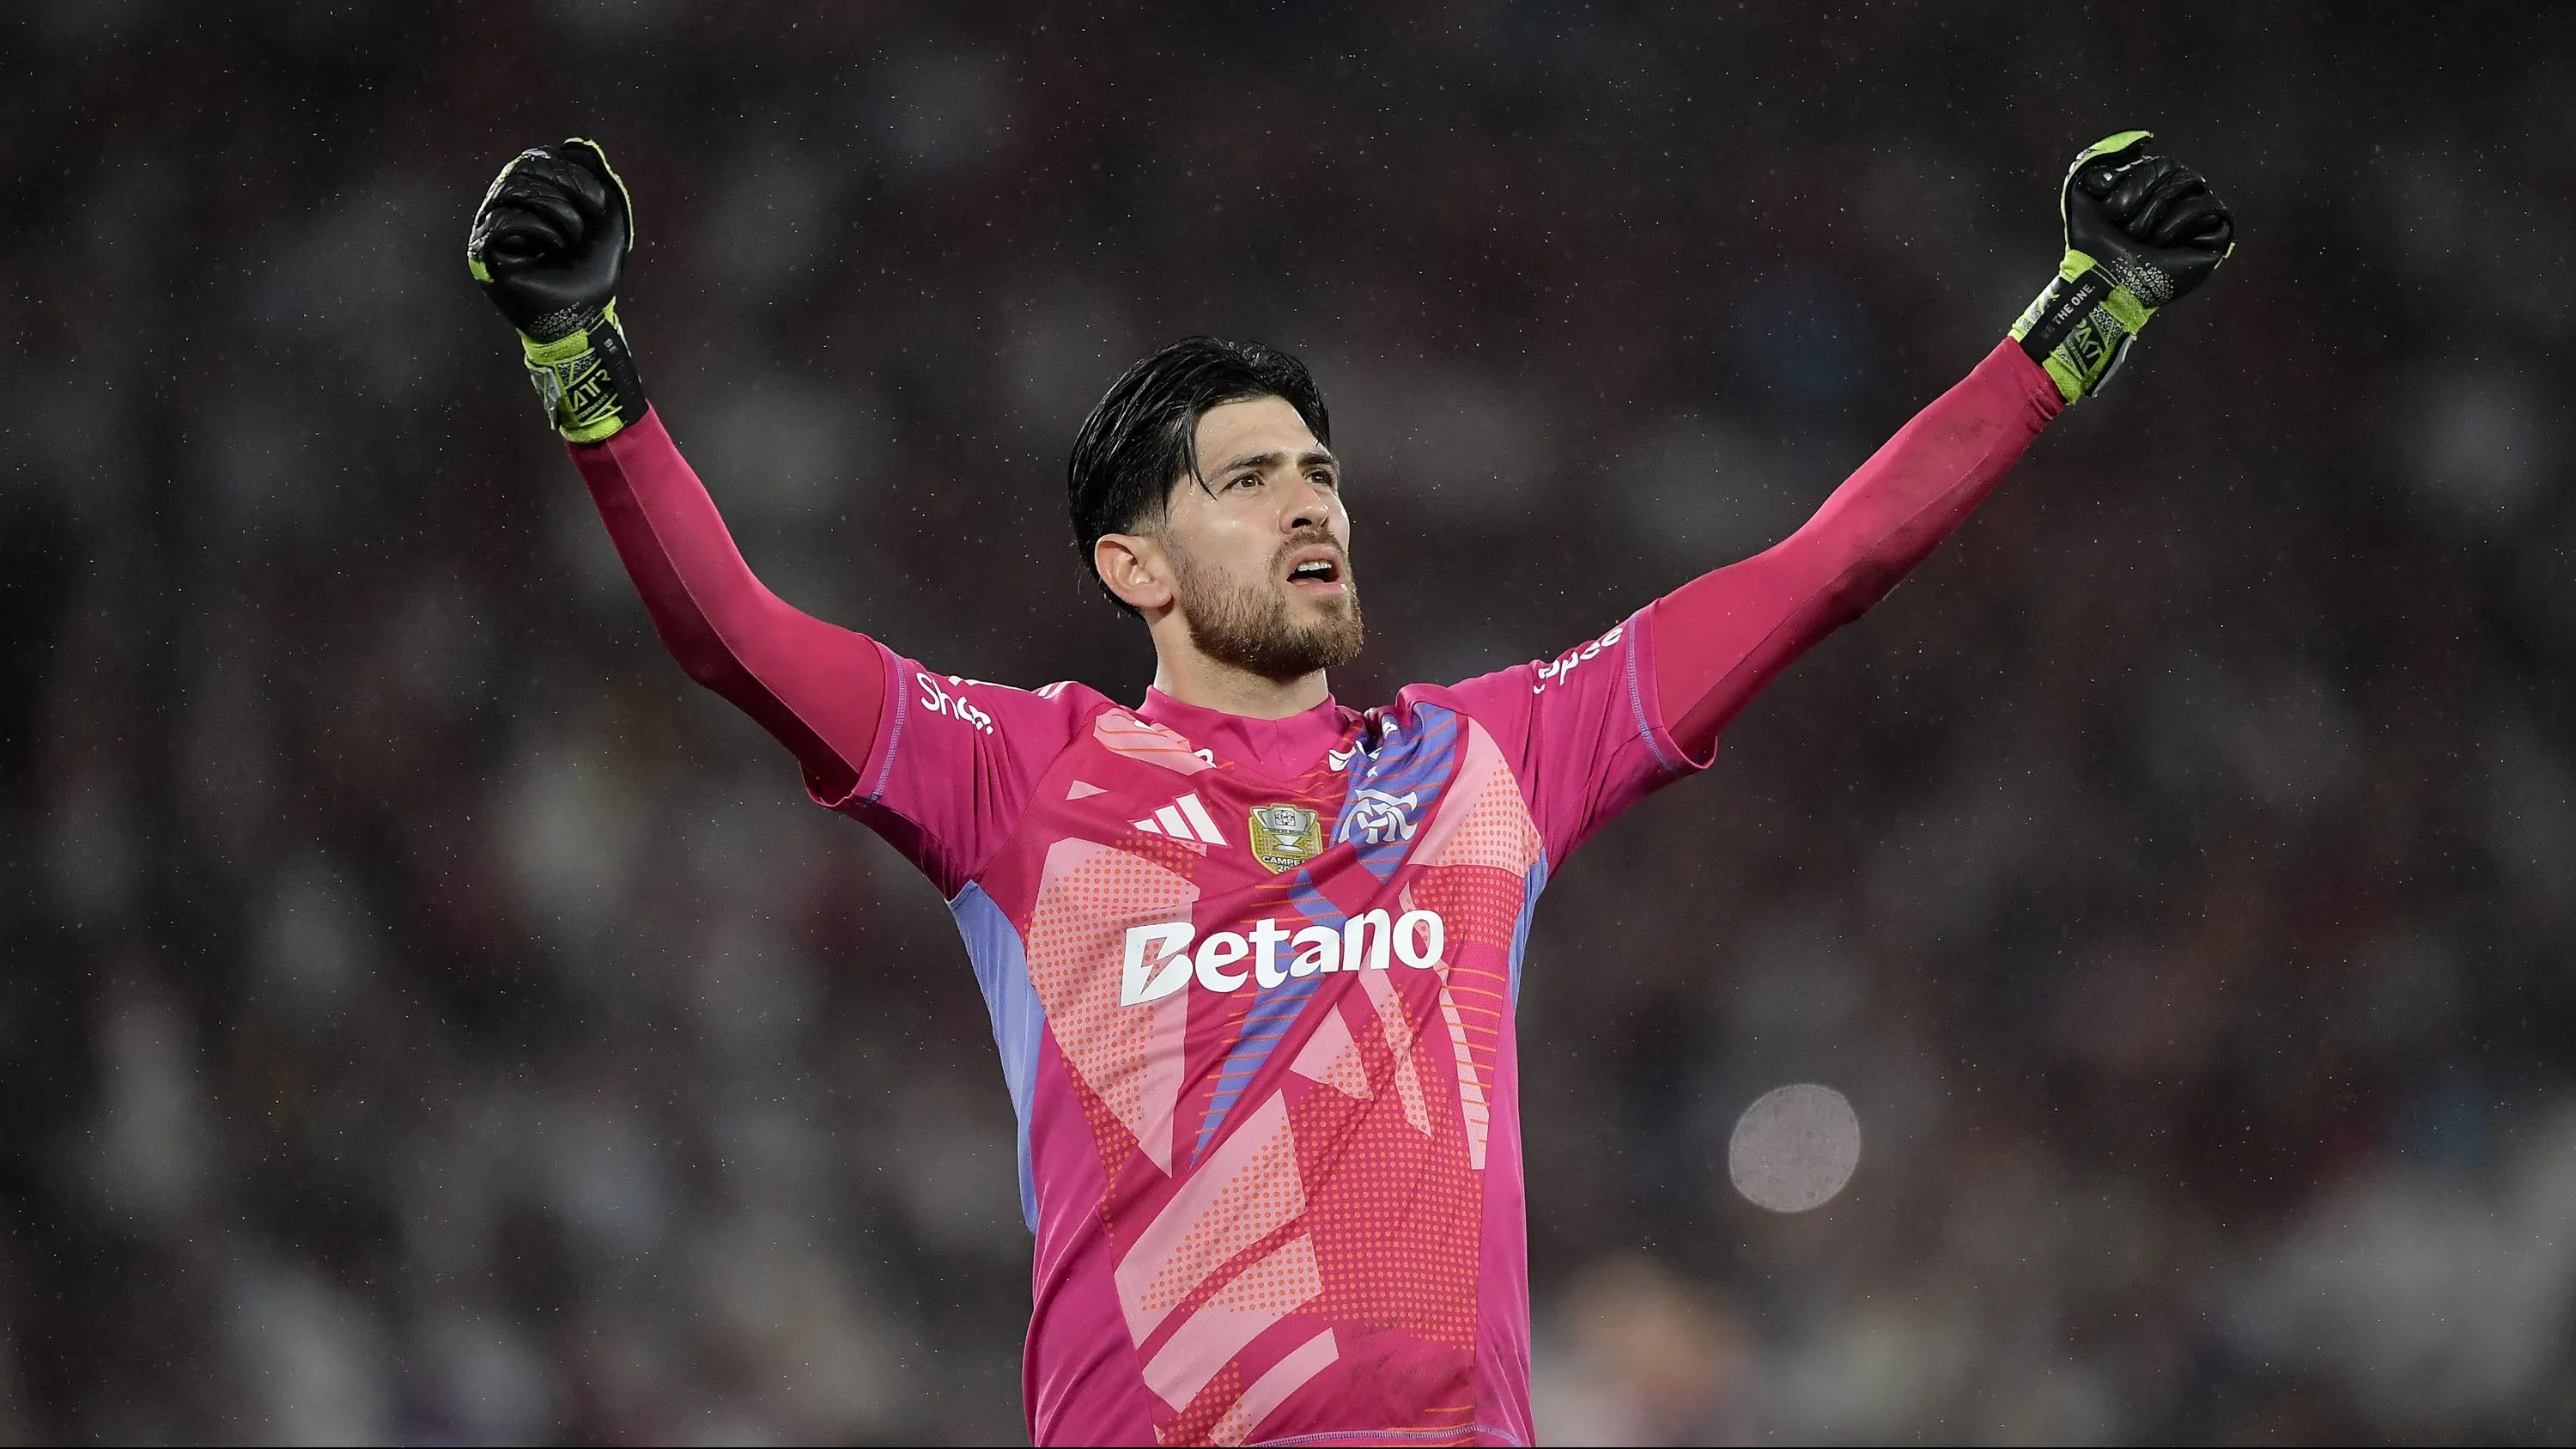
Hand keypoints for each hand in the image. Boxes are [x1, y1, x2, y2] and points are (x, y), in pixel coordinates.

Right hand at [465, 139, 646, 441]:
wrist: (582, 318)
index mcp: (529, 199)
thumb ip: (597, 181)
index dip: (569, 172)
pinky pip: (503, 219)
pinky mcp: (484, 252)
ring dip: (555, 211)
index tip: (598, 203)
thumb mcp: (606, 222)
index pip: (536, 159)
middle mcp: (504, 208)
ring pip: (512, 188)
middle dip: (565, 189)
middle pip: (522, 167)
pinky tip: (550, 249)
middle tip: (586, 223)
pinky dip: (536, 229)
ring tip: (570, 239)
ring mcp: (490, 229)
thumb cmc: (591, 276)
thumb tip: (576, 144)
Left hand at [2011, 130, 2234, 403]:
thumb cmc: (2092, 242)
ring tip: (2141, 240)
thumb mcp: (2083, 192)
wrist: (2103, 280)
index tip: (2111, 212)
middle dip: (2141, 201)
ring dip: (2154, 214)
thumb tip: (2145, 139)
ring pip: (2190, 184)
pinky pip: (2209, 206)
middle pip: (2174, 171)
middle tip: (2126, 230)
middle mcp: (2180, 197)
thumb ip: (2101, 158)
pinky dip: (2179, 222)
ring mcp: (2199, 217)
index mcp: (2155, 186)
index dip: (2132, 184)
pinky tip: (2162, 243)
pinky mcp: (2215, 236)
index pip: (2157, 163)